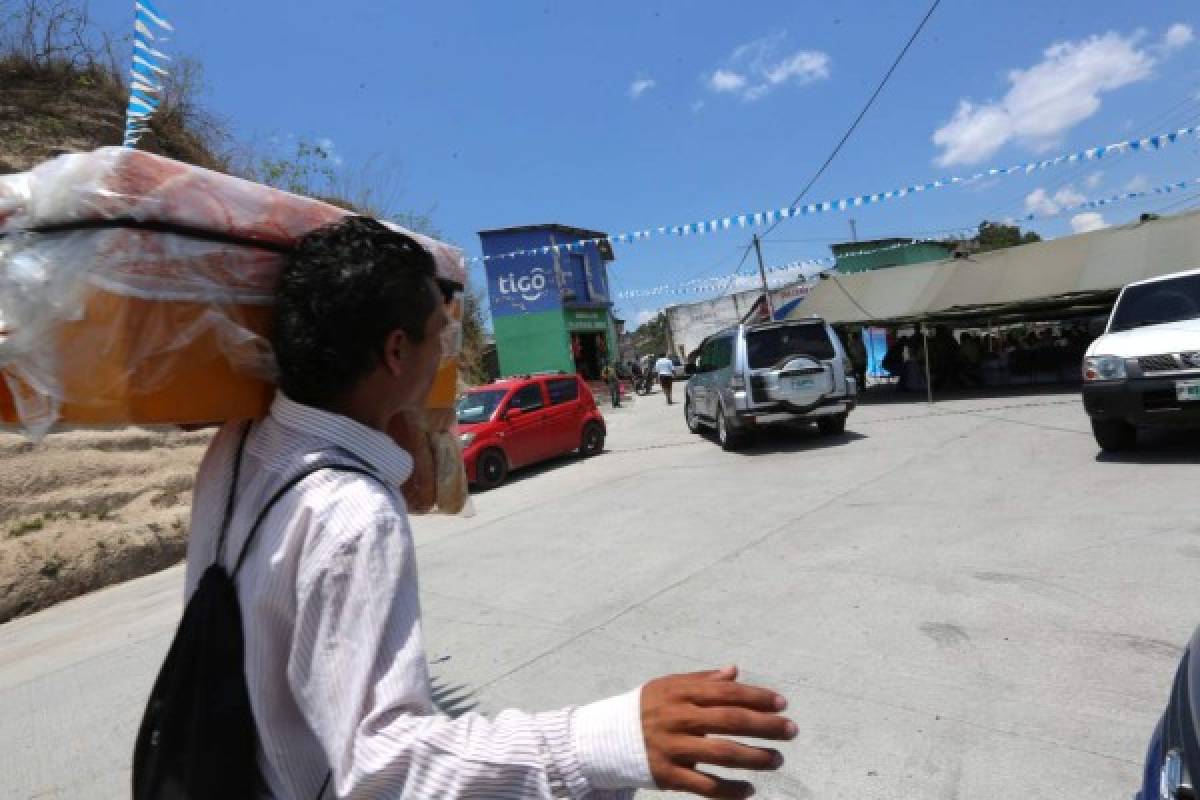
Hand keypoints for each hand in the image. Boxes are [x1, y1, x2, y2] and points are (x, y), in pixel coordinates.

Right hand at [640, 666, 795, 798]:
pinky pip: (704, 785)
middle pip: (729, 720)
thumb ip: (702, 680)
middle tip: (791, 731)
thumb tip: (735, 671)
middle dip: (765, 726)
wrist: (605, 737)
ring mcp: (672, 746)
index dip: (756, 697)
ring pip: (721, 753)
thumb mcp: (669, 686)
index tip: (782, 704)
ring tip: (776, 759)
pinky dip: (729, 790)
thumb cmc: (646, 708)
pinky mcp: (667, 774)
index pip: (726, 692)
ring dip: (754, 757)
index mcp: (680, 692)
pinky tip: (749, 790)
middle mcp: (677, 717)